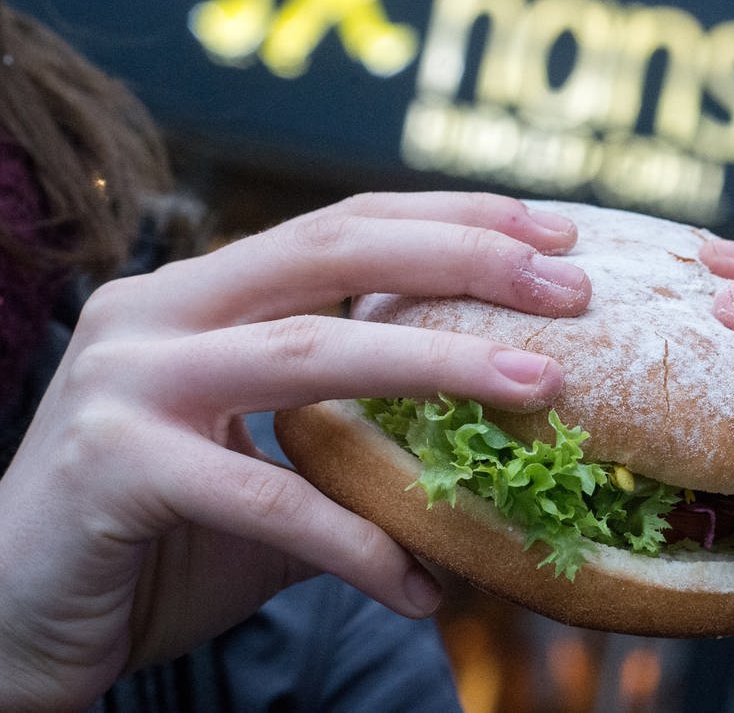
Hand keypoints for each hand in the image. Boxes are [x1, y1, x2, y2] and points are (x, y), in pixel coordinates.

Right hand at [0, 193, 590, 709]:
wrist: (11, 621)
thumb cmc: (154, 539)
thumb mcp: (268, 468)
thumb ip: (356, 441)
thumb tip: (495, 444)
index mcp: (198, 293)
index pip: (342, 225)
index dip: (451, 218)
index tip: (552, 232)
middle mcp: (157, 312)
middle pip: (333, 249)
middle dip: (464, 257)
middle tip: (571, 284)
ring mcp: (127, 383)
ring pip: (311, 350)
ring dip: (440, 366)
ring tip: (543, 387)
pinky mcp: (113, 469)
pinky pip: (269, 502)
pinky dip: (357, 545)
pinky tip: (422, 586)